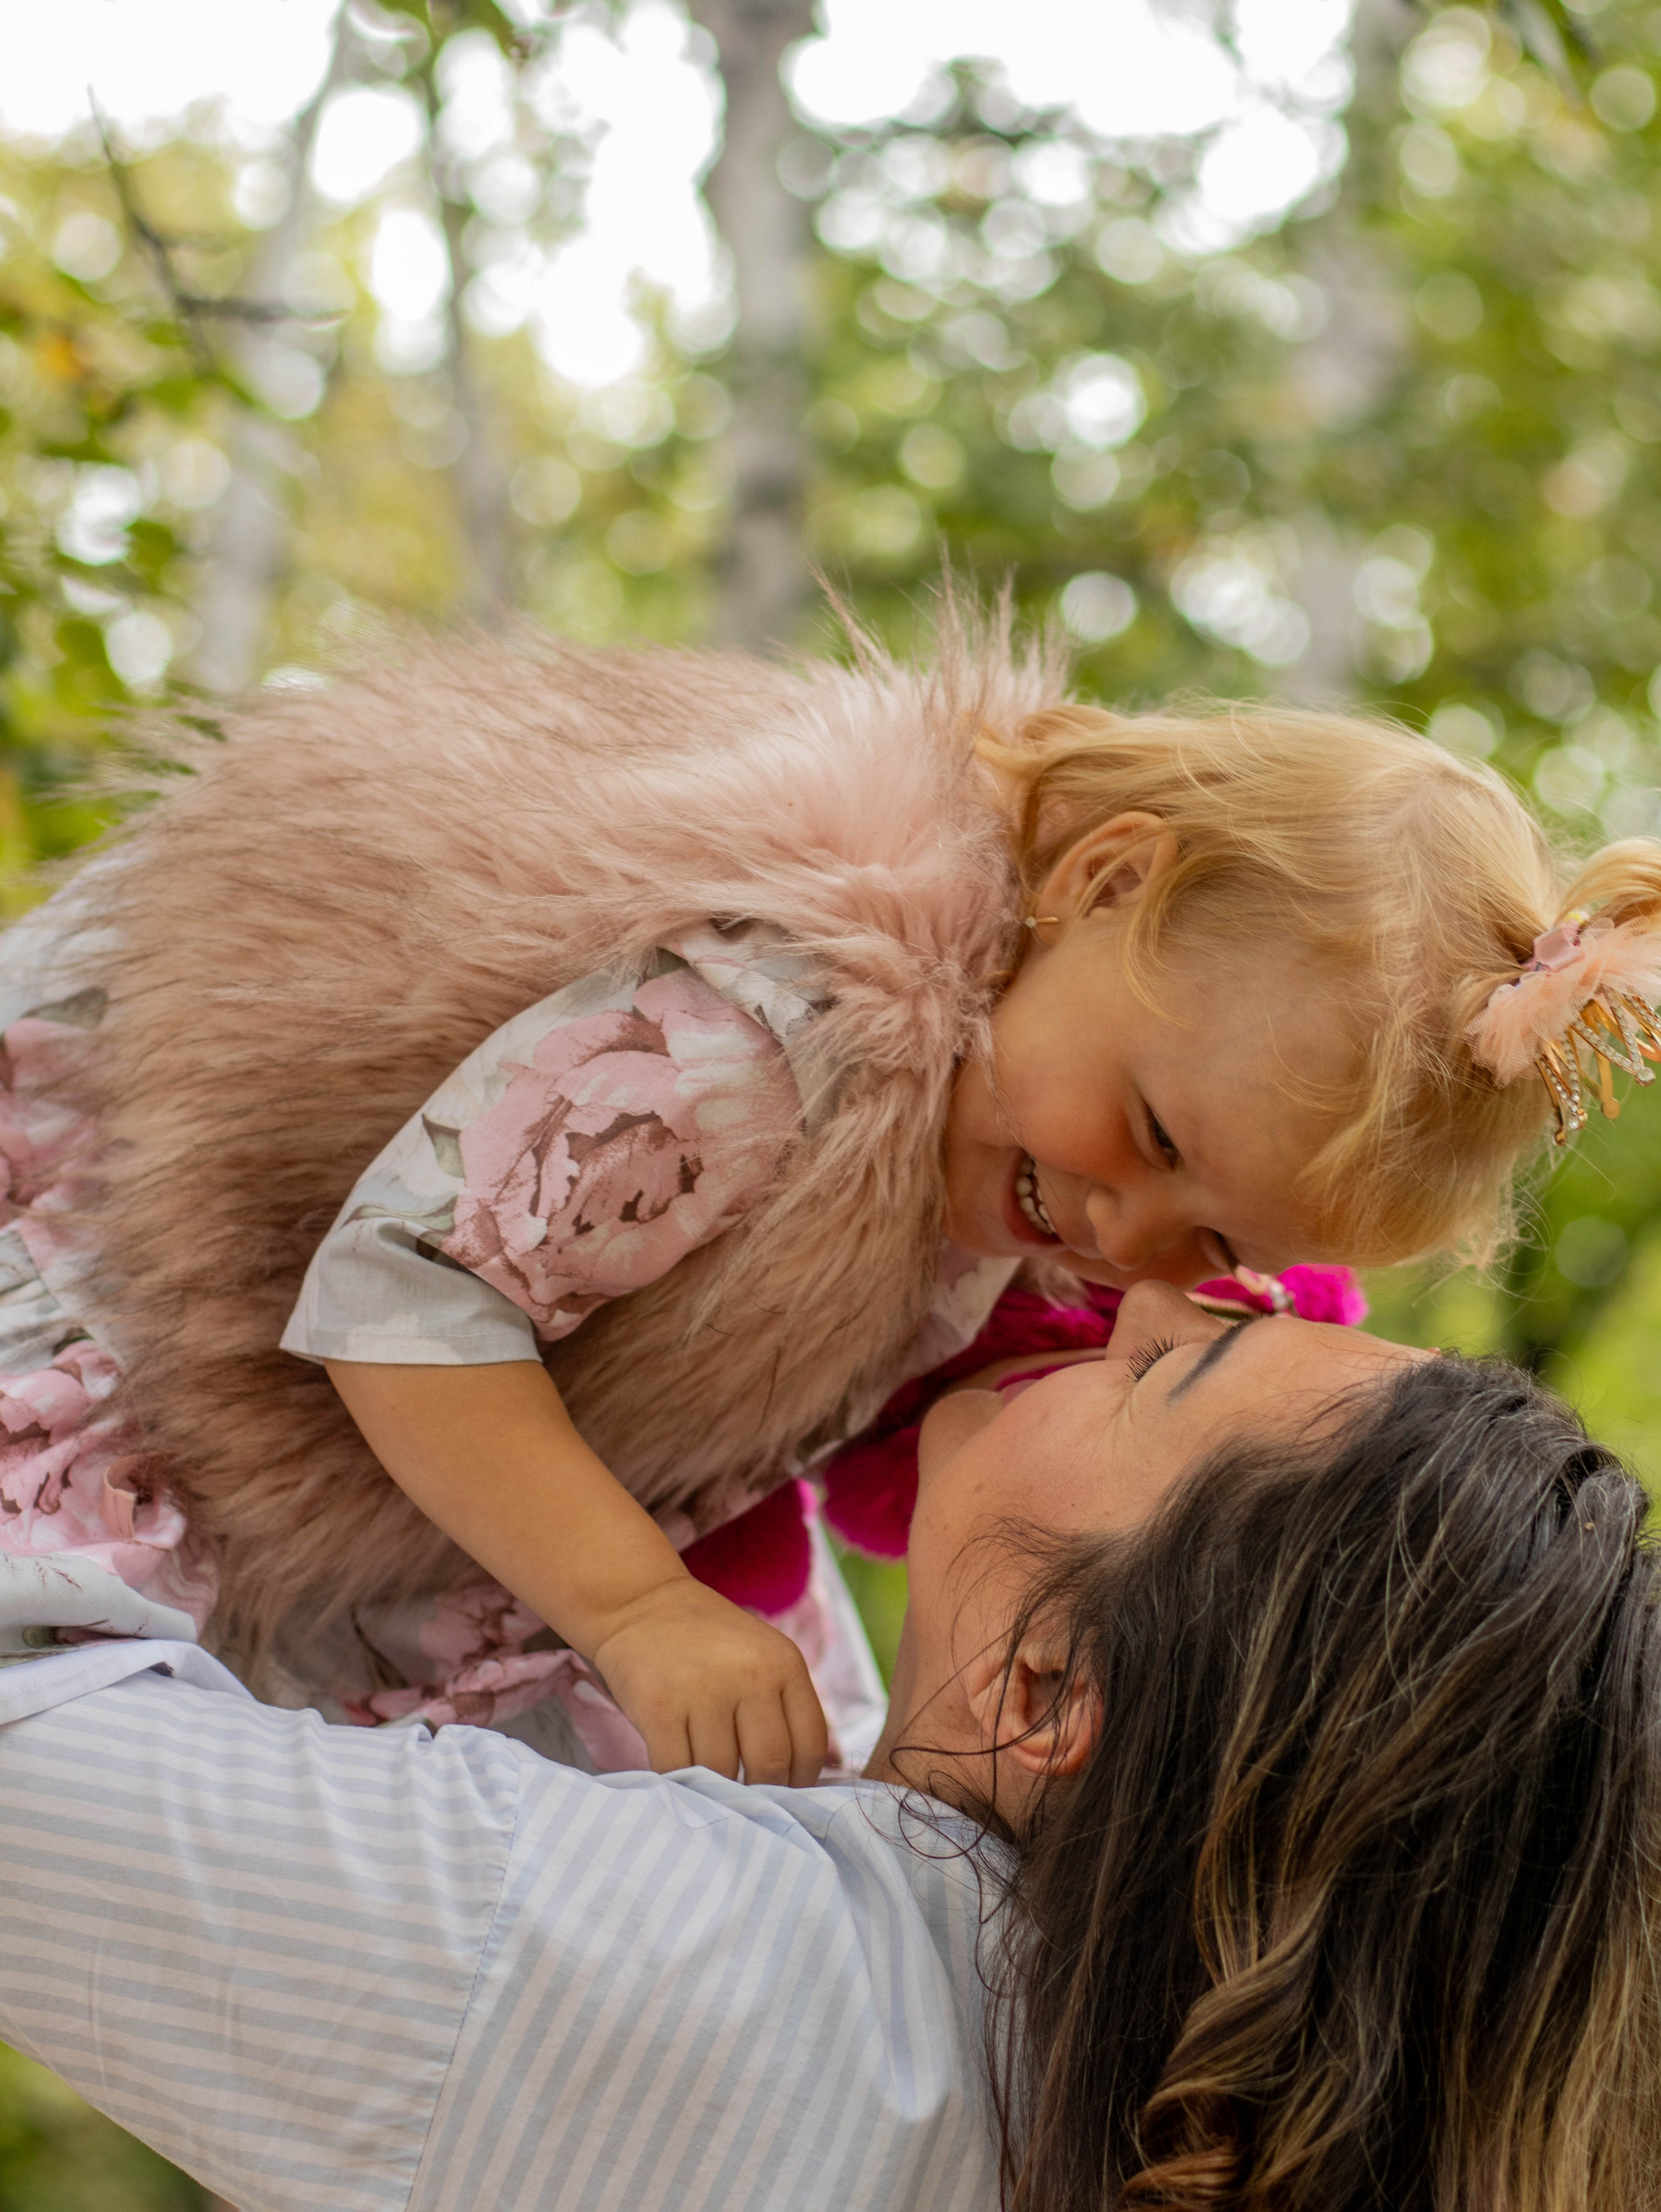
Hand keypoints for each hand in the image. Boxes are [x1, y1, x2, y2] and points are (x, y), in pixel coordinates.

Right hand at [590, 1575, 828, 1786]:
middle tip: (746, 1802)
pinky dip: (680, 1784)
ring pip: (721, 1772)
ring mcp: (703, 1690)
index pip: (809, 1744)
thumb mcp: (761, 1657)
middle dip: (759, 1794)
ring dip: (716, 1790)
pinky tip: (680, 1779)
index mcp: (784, 1663)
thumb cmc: (707, 1642)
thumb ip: (783, 1708)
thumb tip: (800, 1785)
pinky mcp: (659, 1707)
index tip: (785, 1795)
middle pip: (769, 1765)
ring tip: (711, 1788)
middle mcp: (750, 1674)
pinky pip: (677, 1769)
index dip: (801, 1782)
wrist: (640, 1604)